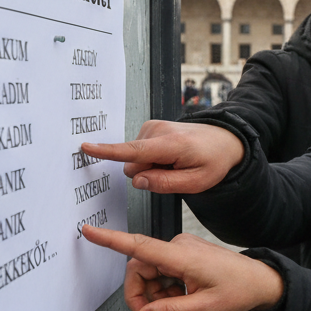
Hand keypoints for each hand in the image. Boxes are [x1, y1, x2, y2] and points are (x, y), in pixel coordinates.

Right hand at [82, 119, 243, 193]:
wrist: (225, 140)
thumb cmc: (213, 161)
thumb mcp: (196, 182)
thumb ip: (165, 183)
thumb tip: (137, 181)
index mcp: (170, 144)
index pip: (132, 151)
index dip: (107, 151)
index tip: (85, 147)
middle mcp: (158, 131)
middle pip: (132, 164)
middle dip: (148, 173)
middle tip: (174, 170)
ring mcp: (154, 127)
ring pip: (136, 159)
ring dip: (153, 165)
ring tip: (176, 161)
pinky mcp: (151, 128)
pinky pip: (141, 152)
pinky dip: (154, 157)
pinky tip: (171, 155)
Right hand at [82, 224, 282, 310]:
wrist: (259, 281)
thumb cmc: (239, 291)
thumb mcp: (205, 308)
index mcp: (182, 256)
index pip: (139, 246)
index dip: (111, 240)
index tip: (89, 230)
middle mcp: (178, 247)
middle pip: (139, 268)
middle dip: (140, 293)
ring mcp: (181, 250)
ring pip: (149, 272)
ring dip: (155, 293)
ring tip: (179, 304)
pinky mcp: (183, 255)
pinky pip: (160, 272)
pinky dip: (164, 288)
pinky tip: (182, 297)